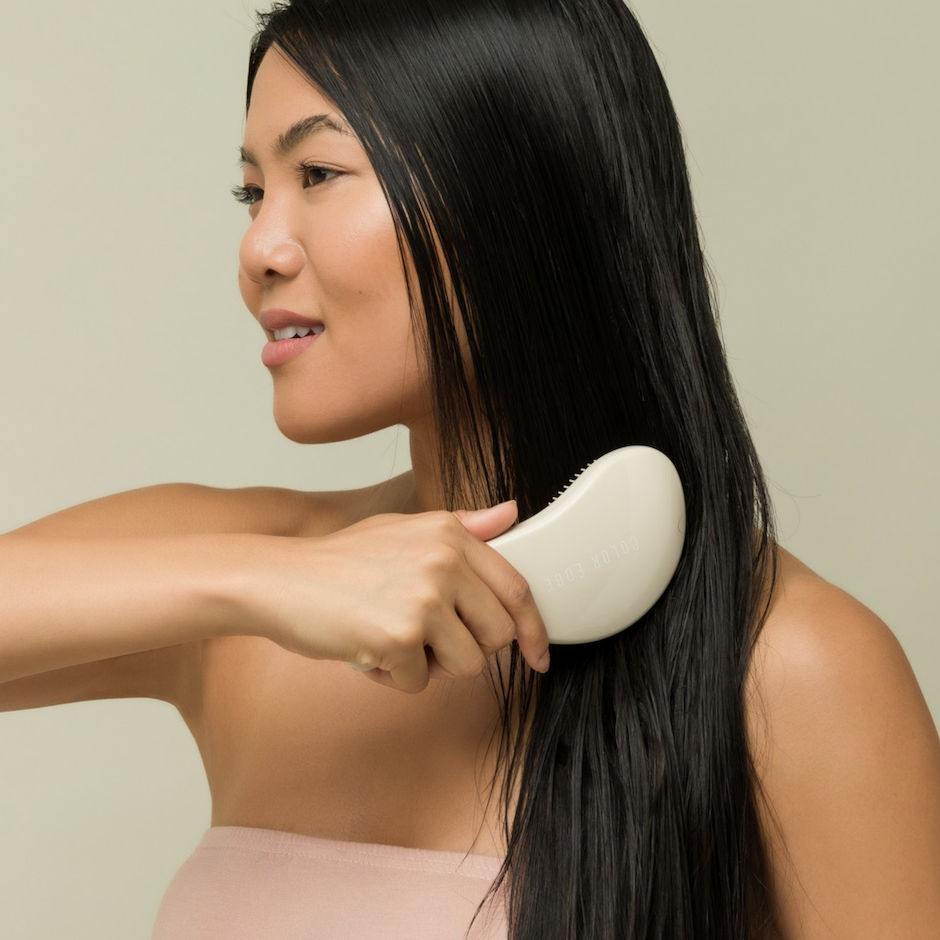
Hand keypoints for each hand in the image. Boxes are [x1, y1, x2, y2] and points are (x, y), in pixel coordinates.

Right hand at [250, 501, 549, 692]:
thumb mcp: (405, 528)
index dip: (534, 629)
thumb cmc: (340, 561)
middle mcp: (443, 561)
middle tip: (424, 638)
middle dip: (468, 649)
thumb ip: (464, 526)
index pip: (517, 588)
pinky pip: (419, 683)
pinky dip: (392, 677)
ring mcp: (423, 598)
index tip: (539, 655)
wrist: (278, 580)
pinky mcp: (398, 637)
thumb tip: (513, 512)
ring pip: (467, 665)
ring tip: (391, 639)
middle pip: (498, 635)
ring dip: (430, 667)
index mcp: (450, 534)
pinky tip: (366, 650)